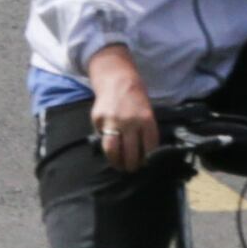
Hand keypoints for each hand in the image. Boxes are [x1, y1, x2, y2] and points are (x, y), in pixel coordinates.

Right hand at [86, 48, 158, 171]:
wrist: (117, 79)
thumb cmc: (136, 98)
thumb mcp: (147, 112)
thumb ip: (145, 131)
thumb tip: (143, 154)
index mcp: (146, 120)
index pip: (149, 148)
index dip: (146, 160)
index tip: (144, 164)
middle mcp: (130, 122)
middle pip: (131, 153)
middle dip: (131, 165)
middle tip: (131, 168)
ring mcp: (112, 121)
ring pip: (112, 150)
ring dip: (116, 162)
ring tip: (118, 165)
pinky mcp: (98, 119)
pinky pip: (102, 137)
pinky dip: (106, 143)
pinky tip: (110, 144)